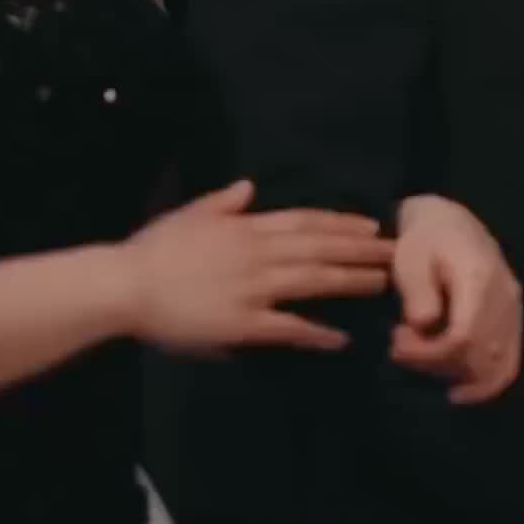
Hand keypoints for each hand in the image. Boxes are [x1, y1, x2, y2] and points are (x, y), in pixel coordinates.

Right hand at [122, 180, 392, 354]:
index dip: (341, 223)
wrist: (126, 286)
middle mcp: (257, 253)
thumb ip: (223, 202)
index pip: (305, 221)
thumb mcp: (191, 214)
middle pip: (320, 248)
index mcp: (246, 227)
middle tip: (396, 253)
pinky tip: (342, 338)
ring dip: (351, 281)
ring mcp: (252, 288)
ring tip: (382, 285)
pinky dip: (317, 333)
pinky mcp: (243, 323)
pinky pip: (289, 328)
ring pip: (313, 281)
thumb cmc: (154, 249)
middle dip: (360, 250)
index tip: (371, 225)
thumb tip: (249, 186)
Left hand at [389, 194, 522, 404]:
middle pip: (477, 357)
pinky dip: (487, 385)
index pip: (462, 337)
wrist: (450, 222)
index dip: (428, 354)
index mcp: (479, 279)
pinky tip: (460, 392)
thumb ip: (417, 292)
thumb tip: (423, 325)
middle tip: (400, 348)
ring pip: (494, 366)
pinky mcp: (514, 321)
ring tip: (422, 359)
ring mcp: (514, 311)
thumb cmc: (425, 239)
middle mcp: (505, 298)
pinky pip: (508, 363)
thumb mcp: (410, 257)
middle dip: (433, 364)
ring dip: (454, 375)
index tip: (396, 344)